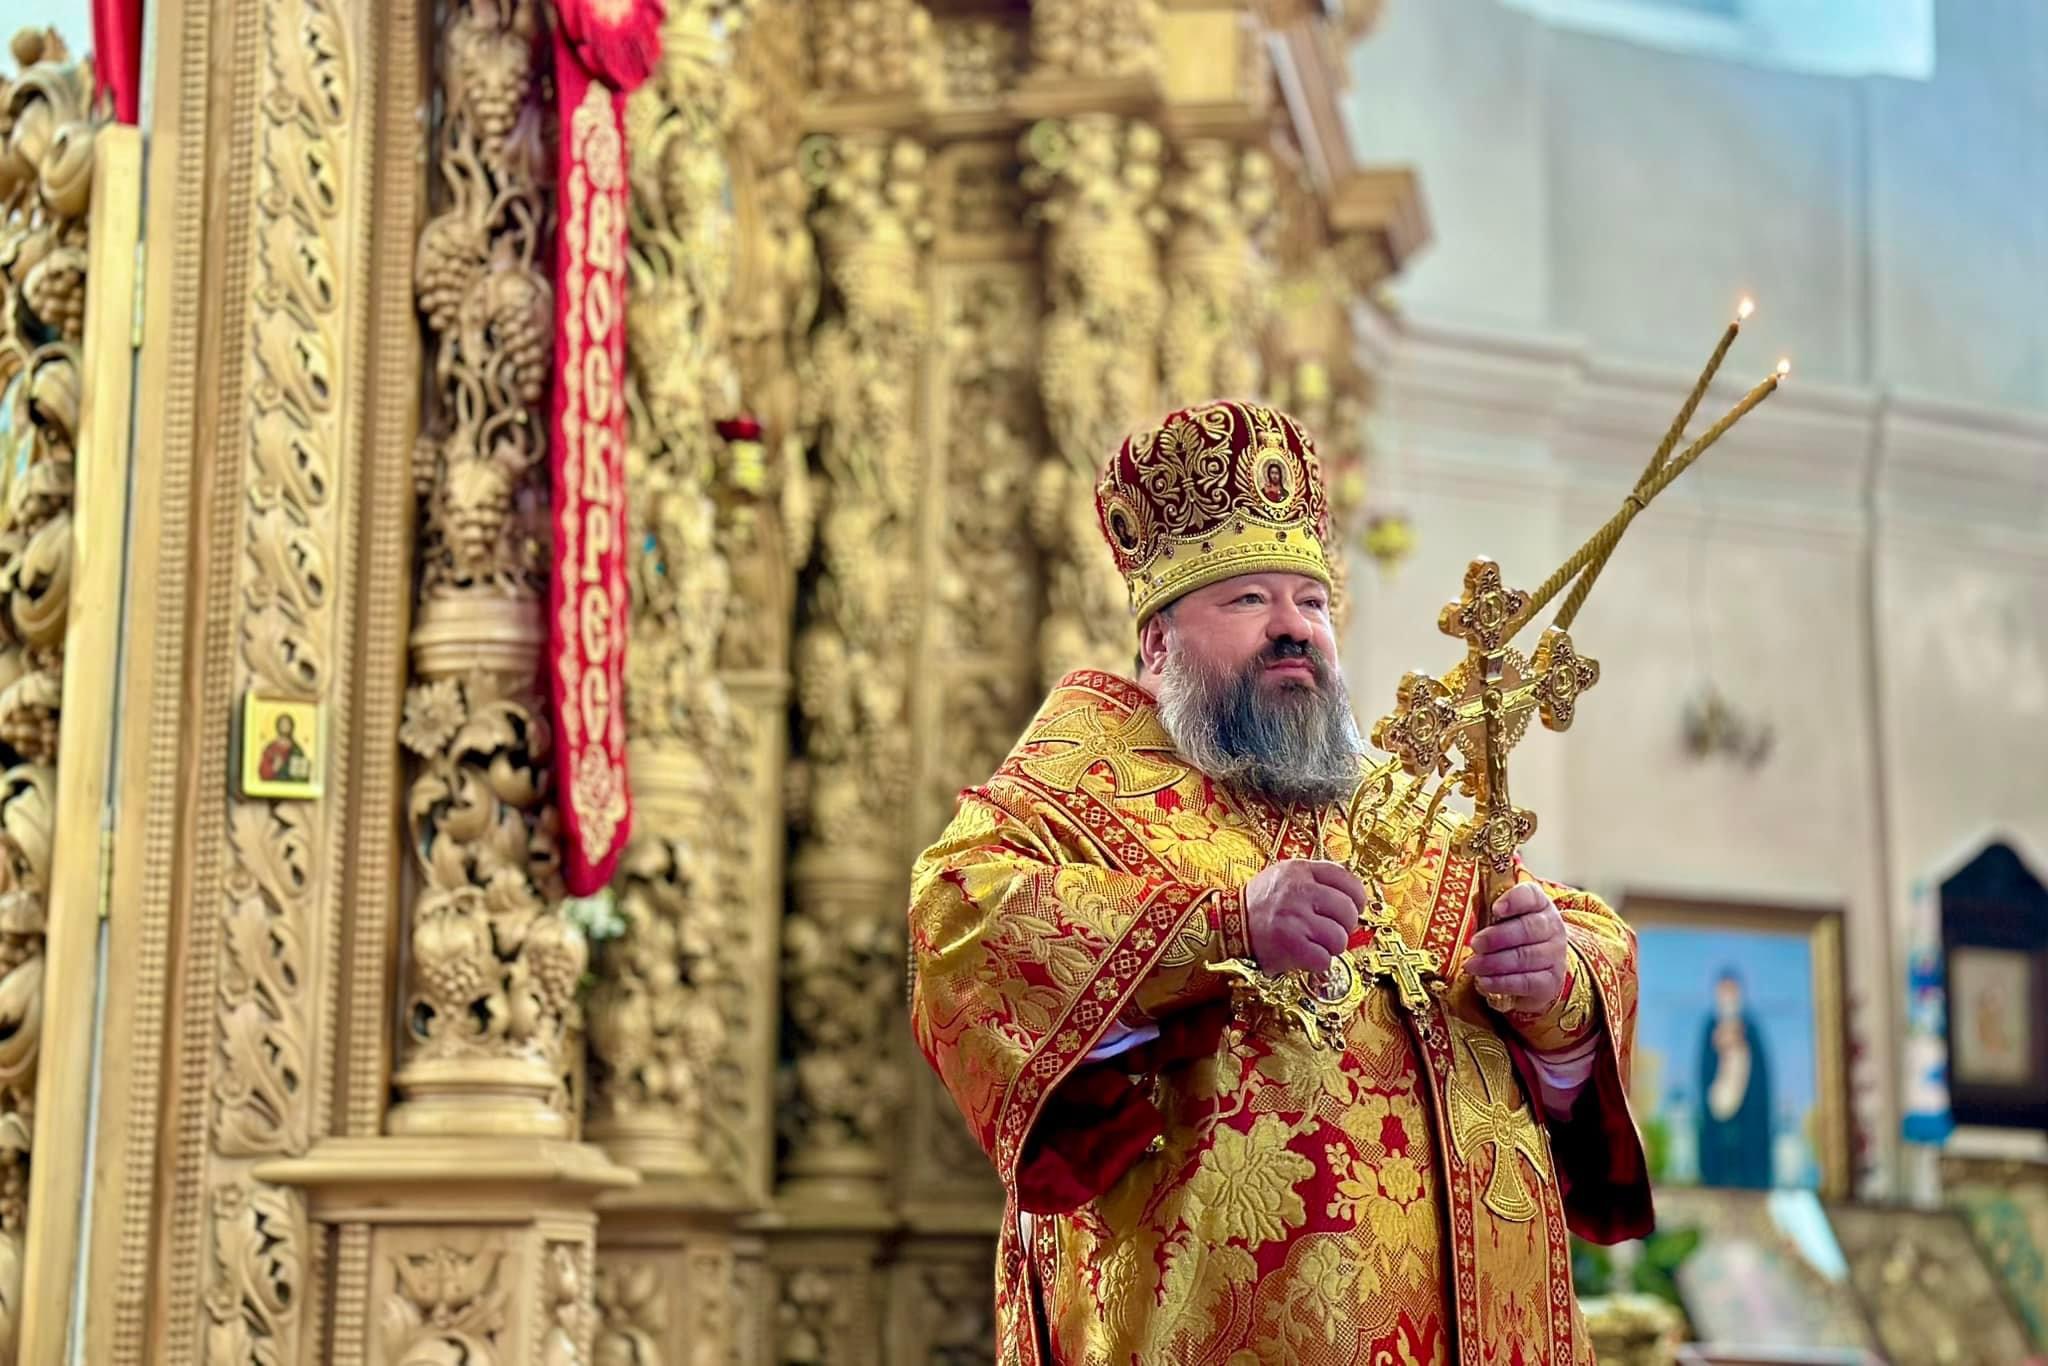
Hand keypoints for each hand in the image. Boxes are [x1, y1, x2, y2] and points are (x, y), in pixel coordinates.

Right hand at [1246, 859, 1366, 975]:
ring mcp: (1295, 918)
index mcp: (1300, 870)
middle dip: (1344, 926)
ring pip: (1339, 938)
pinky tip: (1306, 956)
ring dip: (1331, 947)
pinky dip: (1318, 962)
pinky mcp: (1290, 944)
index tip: (1354, 908)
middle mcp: (1299, 891)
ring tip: (1316, 944)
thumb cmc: (1261, 903)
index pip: (1347, 880)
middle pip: (1348, 911)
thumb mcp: (1285, 876)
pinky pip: (1324, 959)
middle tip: (1330, 930)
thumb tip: (1353, 895)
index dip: (1357, 898)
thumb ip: (1316, 878)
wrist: (1227, 923)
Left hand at [1465, 882, 1567, 1013]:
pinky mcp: (1550, 981)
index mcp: (1539, 904)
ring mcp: (1555, 955)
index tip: (1495, 909)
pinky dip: (1502, 983)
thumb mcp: (1503, 919)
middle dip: (1497, 937)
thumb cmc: (1513, 936)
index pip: (1531, 896)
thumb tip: (1470, 907)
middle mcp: (1552, 928)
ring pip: (1525, 957)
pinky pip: (1526, 982)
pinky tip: (1484, 982)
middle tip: (1475, 944)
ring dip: (1494, 962)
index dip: (1514, 901)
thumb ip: (1487, 909)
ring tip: (1472, 965)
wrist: (1539, 968)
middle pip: (1528, 929)